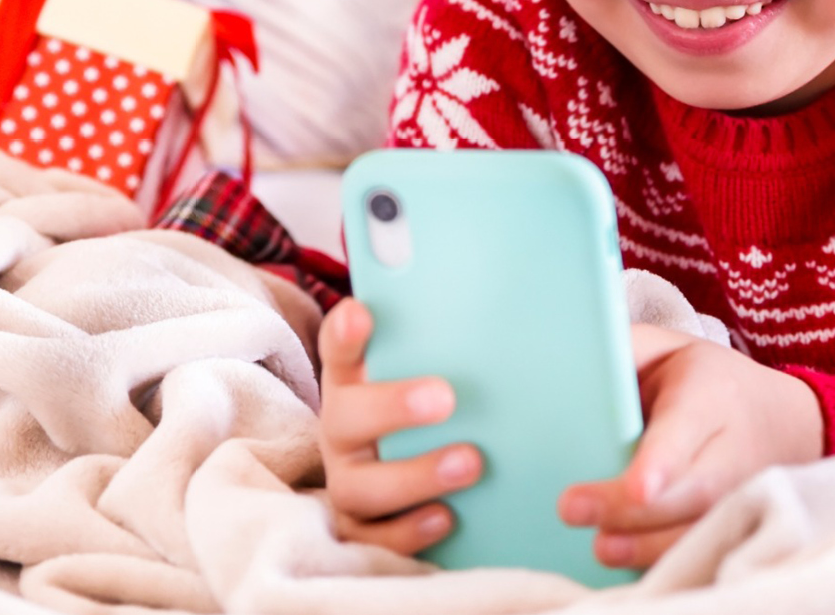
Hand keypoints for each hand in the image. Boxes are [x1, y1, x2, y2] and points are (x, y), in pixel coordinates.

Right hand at [317, 298, 482, 554]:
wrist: (424, 491)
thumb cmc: (437, 419)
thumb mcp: (435, 378)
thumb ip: (445, 344)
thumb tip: (494, 293)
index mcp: (356, 385)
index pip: (340, 350)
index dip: (345, 334)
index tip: (360, 314)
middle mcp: (343, 434)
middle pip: (346, 418)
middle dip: (392, 407)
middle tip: (445, 397)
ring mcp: (348, 484)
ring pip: (361, 486)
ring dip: (416, 475)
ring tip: (471, 463)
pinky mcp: (361, 533)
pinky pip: (375, 541)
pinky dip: (410, 532)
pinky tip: (448, 516)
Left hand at [557, 324, 824, 569]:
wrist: (787, 423)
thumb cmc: (709, 384)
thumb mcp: (670, 349)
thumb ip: (625, 351)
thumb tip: (568, 361)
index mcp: (712, 395)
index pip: (688, 428)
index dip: (664, 461)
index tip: (639, 486)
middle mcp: (735, 450)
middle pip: (692, 490)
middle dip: (633, 510)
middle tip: (571, 508)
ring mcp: (744, 496)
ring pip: (701, 530)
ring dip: (648, 547)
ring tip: (600, 547)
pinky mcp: (741, 528)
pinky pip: (706, 552)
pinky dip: (668, 563)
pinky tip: (628, 560)